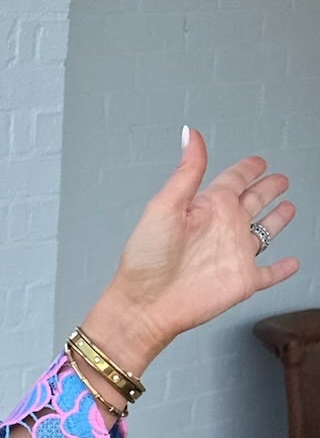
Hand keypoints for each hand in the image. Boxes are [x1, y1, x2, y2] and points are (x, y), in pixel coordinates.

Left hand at [86, 127, 299, 373]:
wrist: (146, 303)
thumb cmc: (147, 257)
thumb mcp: (164, 206)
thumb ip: (187, 171)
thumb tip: (191, 134)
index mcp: (206, 207)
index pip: (233, 181)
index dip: (247, 169)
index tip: (258, 161)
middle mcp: (223, 227)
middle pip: (254, 202)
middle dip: (268, 189)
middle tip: (280, 179)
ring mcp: (235, 254)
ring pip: (264, 233)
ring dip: (277, 221)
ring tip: (288, 209)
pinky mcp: (243, 280)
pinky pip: (269, 273)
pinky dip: (283, 269)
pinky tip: (292, 262)